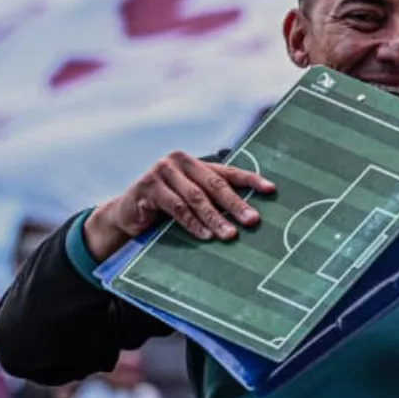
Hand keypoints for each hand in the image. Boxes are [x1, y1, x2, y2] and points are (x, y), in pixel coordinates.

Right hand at [83, 152, 274, 261]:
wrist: (127, 214)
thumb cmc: (166, 207)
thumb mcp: (191, 200)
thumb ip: (213, 199)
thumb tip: (250, 214)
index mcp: (195, 163)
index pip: (228, 172)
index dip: (251, 181)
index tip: (271, 190)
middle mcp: (179, 162)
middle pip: (214, 185)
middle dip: (236, 205)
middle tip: (252, 220)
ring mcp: (161, 172)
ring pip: (196, 198)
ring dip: (215, 218)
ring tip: (230, 234)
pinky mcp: (147, 187)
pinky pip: (176, 208)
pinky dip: (193, 224)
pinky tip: (205, 235)